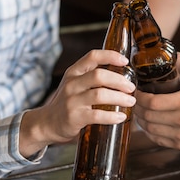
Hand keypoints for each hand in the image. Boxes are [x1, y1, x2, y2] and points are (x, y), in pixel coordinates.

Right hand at [19, 50, 135, 156]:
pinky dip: (112, 116)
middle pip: (99, 75)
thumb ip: (93, 77)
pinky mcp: (74, 117)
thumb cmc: (69, 102)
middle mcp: (72, 84)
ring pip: (100, 95)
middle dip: (120, 80)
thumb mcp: (76, 84)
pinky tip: (121, 117)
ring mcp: (72, 101)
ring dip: (120, 98)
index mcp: (74, 72)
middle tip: (132, 88)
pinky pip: (97, 115)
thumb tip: (124, 74)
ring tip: (131, 101)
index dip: (111, 56)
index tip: (125, 61)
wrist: (47, 123)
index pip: (93, 56)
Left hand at [133, 52, 179, 150]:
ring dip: (141, 119)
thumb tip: (162, 52)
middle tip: (134, 99)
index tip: (136, 91)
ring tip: (140, 109)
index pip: (152, 103)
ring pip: (149, 129)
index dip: (139, 97)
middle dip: (137, 107)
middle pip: (148, 117)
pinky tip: (149, 121)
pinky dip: (148, 130)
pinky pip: (156, 138)